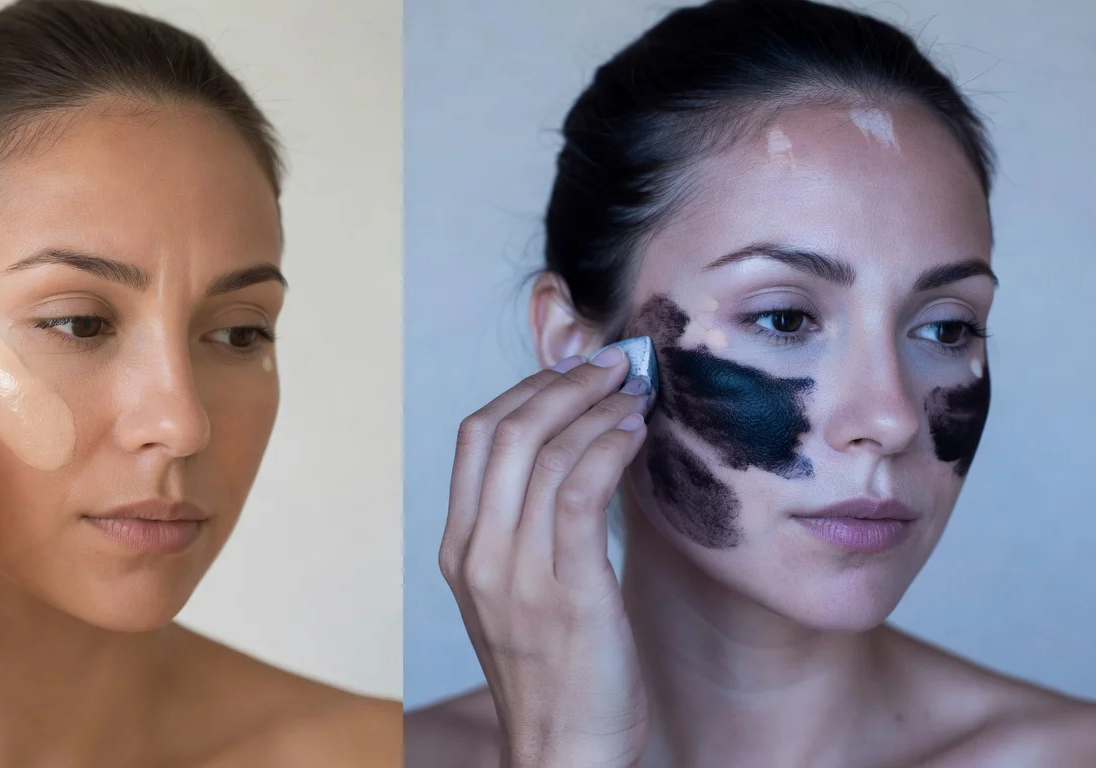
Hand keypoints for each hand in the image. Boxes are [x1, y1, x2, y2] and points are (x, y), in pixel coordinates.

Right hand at [440, 346, 650, 767]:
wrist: (566, 749)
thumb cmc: (556, 668)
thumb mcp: (519, 588)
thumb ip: (528, 522)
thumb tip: (571, 442)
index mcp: (460, 548)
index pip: (475, 436)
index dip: (526, 388)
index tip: (574, 370)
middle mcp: (478, 554)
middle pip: (504, 430)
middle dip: (562, 383)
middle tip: (612, 365)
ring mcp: (517, 574)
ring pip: (543, 452)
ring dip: (594, 408)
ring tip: (635, 394)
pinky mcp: (567, 592)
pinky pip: (579, 493)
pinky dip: (608, 448)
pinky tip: (634, 434)